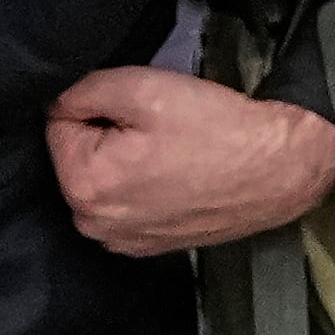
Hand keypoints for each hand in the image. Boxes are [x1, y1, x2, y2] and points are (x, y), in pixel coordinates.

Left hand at [45, 64, 334, 256]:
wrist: (279, 169)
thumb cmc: (213, 128)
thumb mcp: (142, 87)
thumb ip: (82, 90)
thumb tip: (56, 102)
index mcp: (83, 186)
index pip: (57, 123)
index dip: (95, 104)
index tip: (136, 108)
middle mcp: (92, 225)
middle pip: (76, 155)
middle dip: (105, 133)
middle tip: (156, 127)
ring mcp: (121, 242)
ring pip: (100, 177)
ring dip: (122, 159)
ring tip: (169, 150)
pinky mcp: (147, 247)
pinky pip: (124, 202)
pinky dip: (140, 185)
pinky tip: (176, 173)